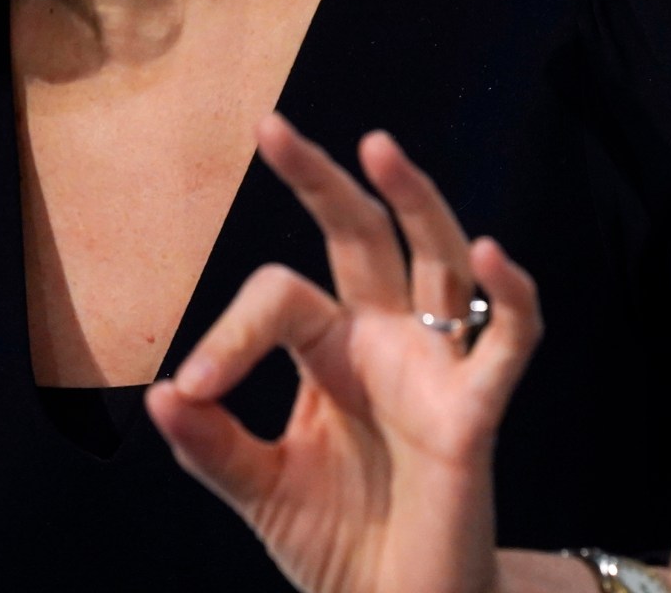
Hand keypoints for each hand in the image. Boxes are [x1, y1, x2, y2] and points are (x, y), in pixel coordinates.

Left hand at [146, 111, 543, 592]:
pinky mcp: (476, 413)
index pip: (281, 297)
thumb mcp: (259, 488)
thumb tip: (155, 395)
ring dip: (415, 201)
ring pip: (438, 261)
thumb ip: (211, 444)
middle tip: (270, 127)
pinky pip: (511, 340)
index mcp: (331, 350)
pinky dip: (514, 296)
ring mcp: (436, 370)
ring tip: (377, 148)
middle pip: (362, 236)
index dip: (229, 334)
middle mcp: (386, 343)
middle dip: (322, 181)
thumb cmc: (339, 543)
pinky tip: (493, 253)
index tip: (190, 391)